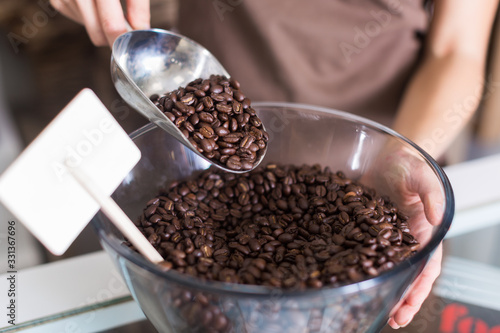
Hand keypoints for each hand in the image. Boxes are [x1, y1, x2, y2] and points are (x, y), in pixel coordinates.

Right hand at [50, 0, 150, 46]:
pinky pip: (80, 21)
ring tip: (111, 5)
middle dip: (115, 37)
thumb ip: (138, 5)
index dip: (125, 40)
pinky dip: (92, 18)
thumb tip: (141, 30)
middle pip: (98, 33)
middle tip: (128, 28)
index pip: (111, 25)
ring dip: (104, 26)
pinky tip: (95, 3)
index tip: (135, 45)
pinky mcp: (58, 1)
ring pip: (90, 30)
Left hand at [363, 145, 446, 328]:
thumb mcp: (421, 176)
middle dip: (403, 298)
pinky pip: (364, 252)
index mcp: (423, 232)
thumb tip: (437, 219)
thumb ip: (431, 194)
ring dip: (384, 289)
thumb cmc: (409, 164)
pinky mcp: (366, 230)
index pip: (426, 266)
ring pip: (386, 268)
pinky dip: (361, 268)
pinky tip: (352, 279)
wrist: (386, 154)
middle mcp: (405, 239)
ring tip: (377, 309)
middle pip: (406, 274)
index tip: (410, 305)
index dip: (419, 287)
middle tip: (394, 319)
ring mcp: (384, 237)